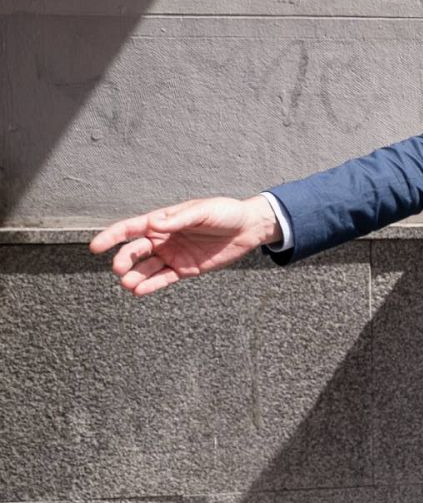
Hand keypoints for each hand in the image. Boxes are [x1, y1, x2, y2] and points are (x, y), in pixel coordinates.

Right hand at [89, 196, 282, 295]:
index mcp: (164, 221)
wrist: (248, 228)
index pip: (131, 228)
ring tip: (128, 285)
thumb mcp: (204, 211)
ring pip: (146, 268)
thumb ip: (180, 219)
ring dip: (135, 276)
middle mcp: (163, 239)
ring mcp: (173, 255)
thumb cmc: (225, 213)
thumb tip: (154, 222)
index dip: (111, 237)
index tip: (95, 247)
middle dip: (124, 260)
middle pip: (135, 251)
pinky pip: (163, 278)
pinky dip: (151, 285)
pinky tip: (139, 290)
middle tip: (119, 269)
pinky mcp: (185, 269)